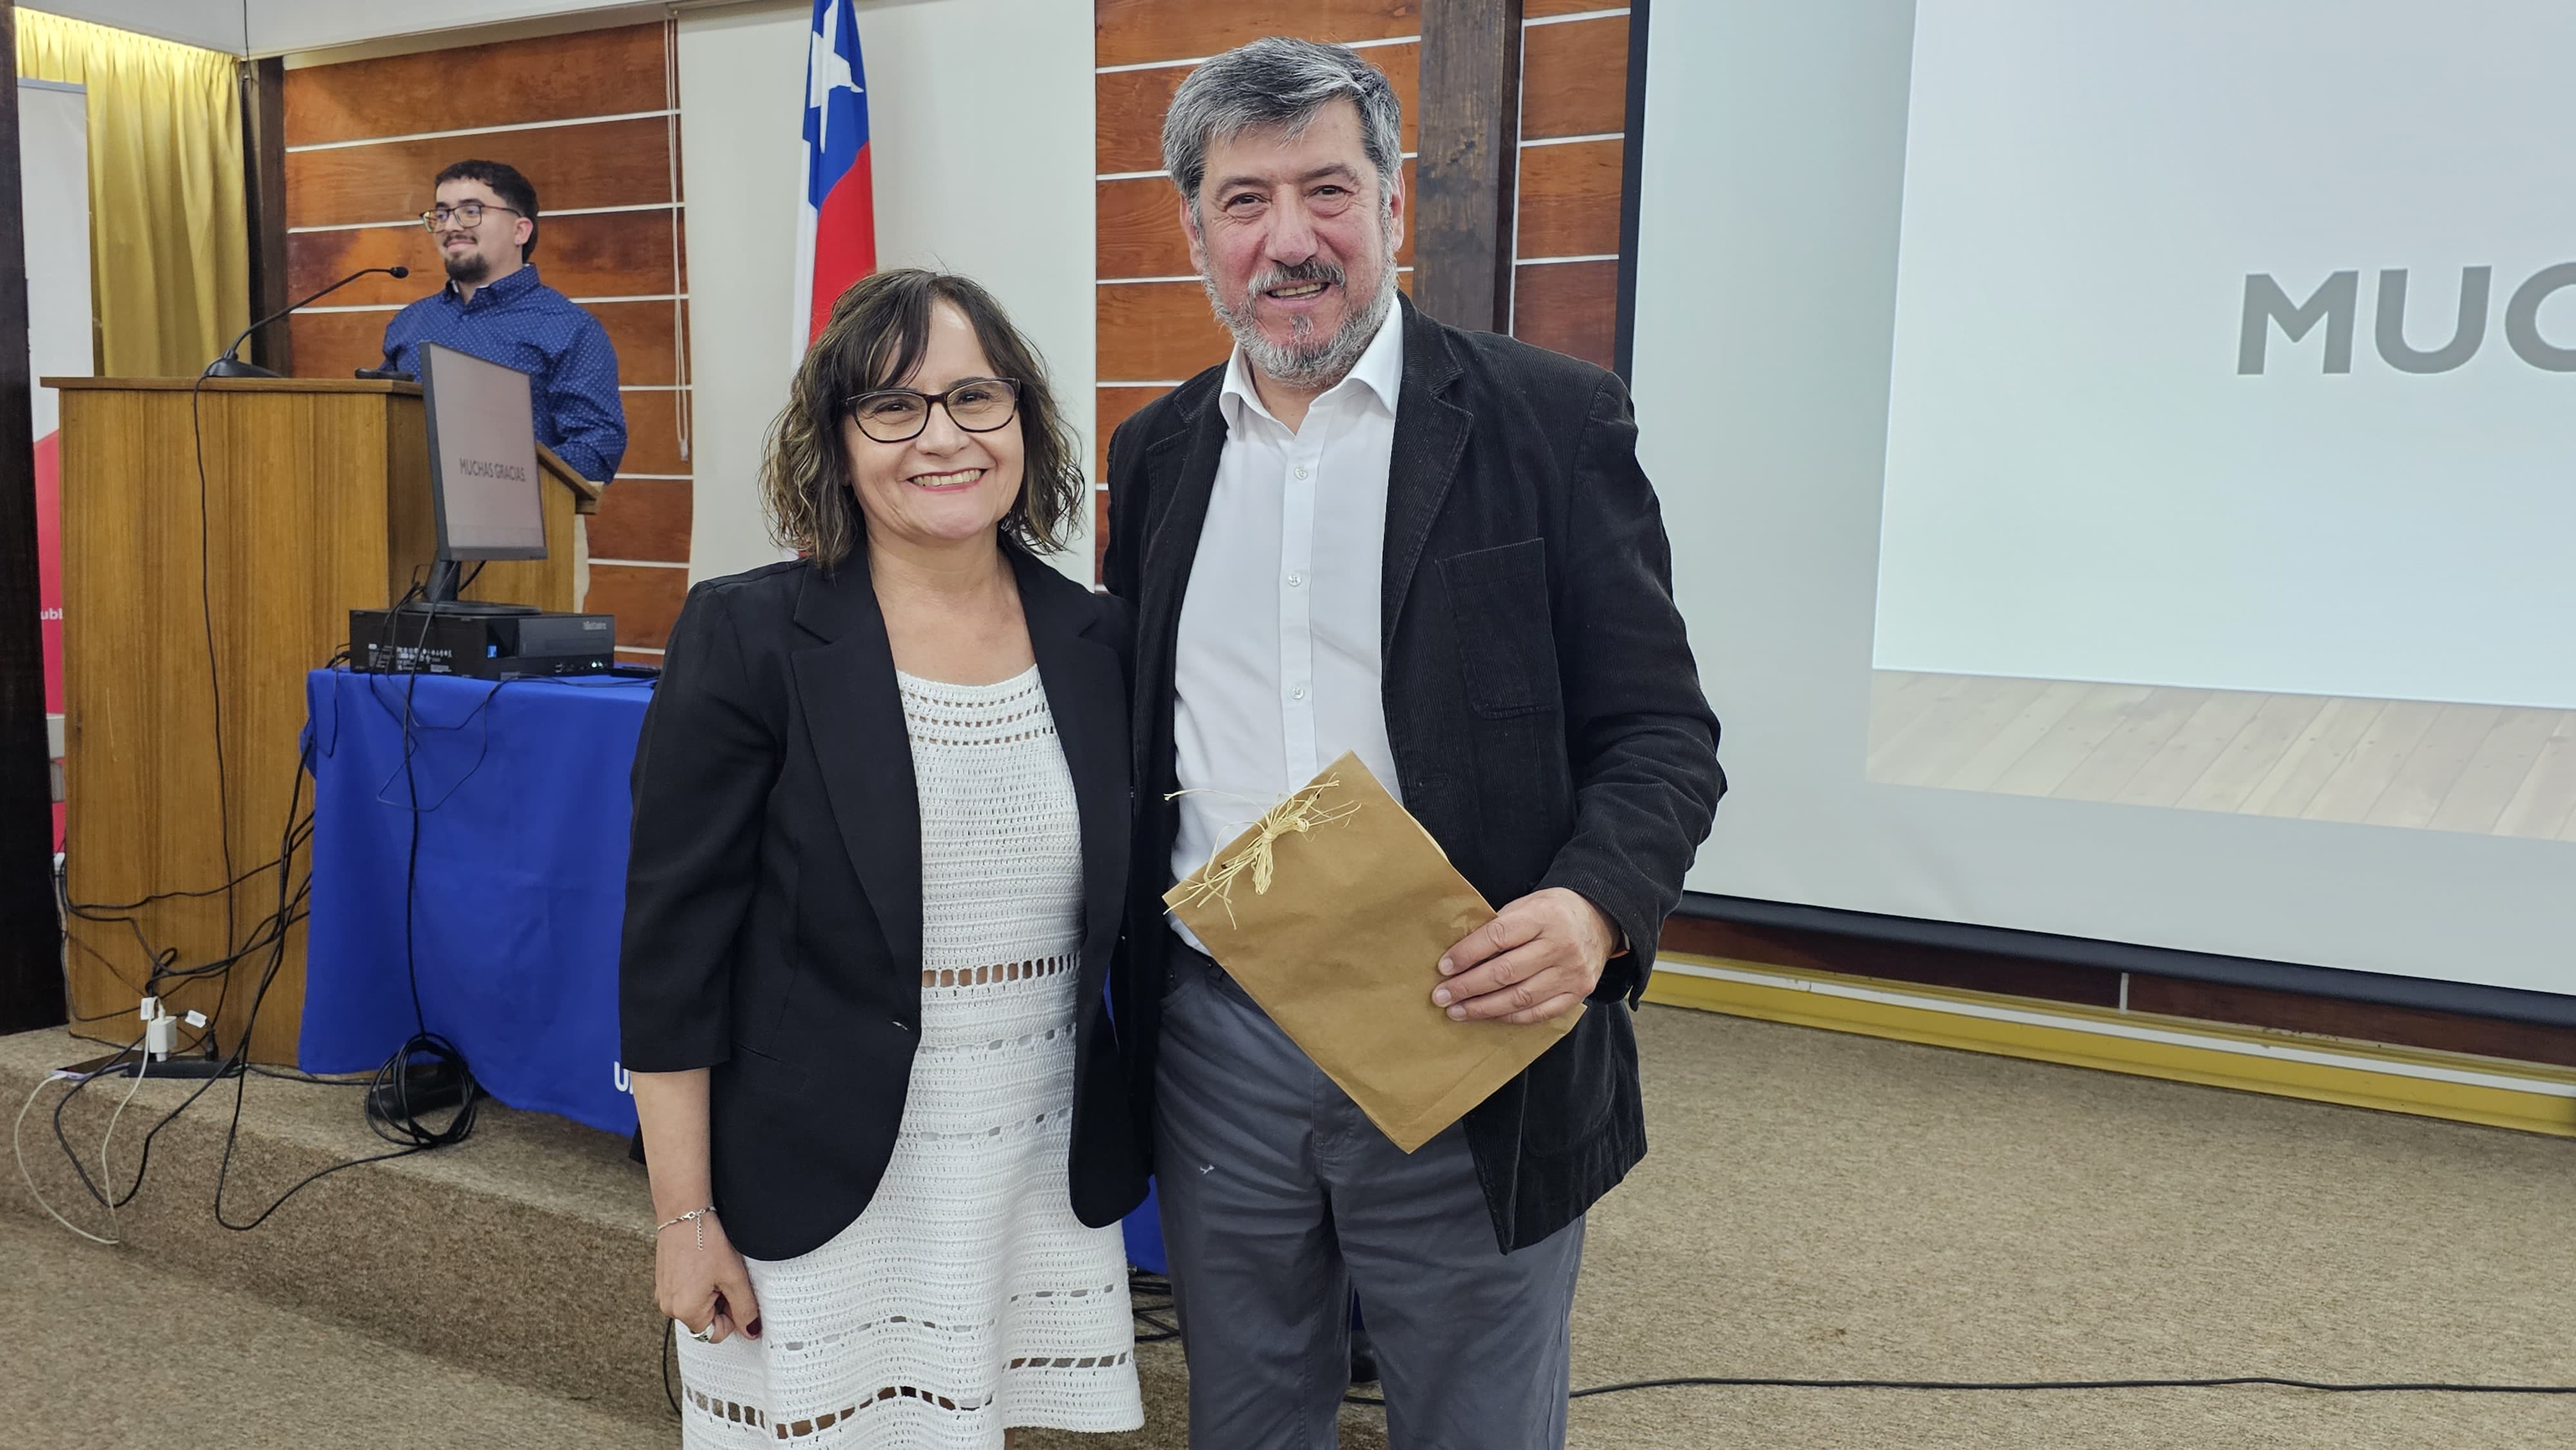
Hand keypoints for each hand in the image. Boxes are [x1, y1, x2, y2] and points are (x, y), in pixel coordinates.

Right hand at [657, 1210, 760, 1344]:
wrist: (684, 1213)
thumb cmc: (708, 1241)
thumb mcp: (734, 1277)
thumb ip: (745, 1309)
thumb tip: (752, 1332)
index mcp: (685, 1311)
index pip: (715, 1333)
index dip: (731, 1316)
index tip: (735, 1292)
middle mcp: (669, 1307)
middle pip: (704, 1320)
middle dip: (719, 1303)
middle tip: (725, 1276)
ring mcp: (663, 1295)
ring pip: (695, 1307)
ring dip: (709, 1293)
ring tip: (713, 1268)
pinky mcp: (662, 1283)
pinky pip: (684, 1294)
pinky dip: (697, 1285)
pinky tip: (702, 1265)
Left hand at [1433, 887, 1619, 1024]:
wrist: (1601, 921)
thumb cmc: (1555, 912)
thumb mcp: (1529, 903)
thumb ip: (1500, 924)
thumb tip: (1460, 953)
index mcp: (1544, 916)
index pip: (1498, 936)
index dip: (1467, 953)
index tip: (1444, 967)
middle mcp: (1560, 945)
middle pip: (1505, 972)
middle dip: (1468, 986)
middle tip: (1441, 996)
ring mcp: (1571, 973)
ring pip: (1519, 997)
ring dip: (1483, 1008)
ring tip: (1457, 1011)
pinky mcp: (1577, 993)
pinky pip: (1538, 1013)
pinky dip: (1509, 1017)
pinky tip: (1487, 1016)